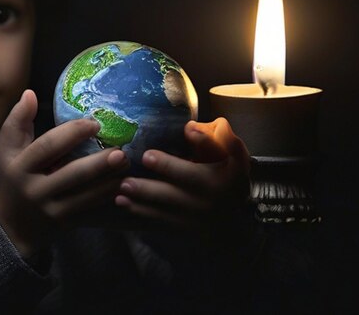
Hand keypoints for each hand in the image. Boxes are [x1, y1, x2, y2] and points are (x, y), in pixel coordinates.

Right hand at [0, 90, 128, 256]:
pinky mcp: (65, 223)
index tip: (95, 124)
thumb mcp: (7, 149)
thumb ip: (18, 120)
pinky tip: (123, 185)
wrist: (14, 226)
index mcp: (19, 167)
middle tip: (120, 151)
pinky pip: (91, 210)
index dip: (72, 133)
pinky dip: (108, 197)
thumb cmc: (14, 177)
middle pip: (72, 174)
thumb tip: (29, 93)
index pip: (48, 146)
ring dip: (110, 180)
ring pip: (86, 196)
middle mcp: (34, 190)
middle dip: (99, 163)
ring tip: (127, 164)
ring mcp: (51, 210)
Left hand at [114, 118, 249, 229]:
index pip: (191, 172)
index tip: (146, 155)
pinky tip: (126, 206)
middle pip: (173, 195)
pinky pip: (163, 223)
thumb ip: (217, 139)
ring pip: (165, 212)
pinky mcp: (187, 230)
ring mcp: (197, 219)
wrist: (239, 217)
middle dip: (147, 189)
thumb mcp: (234, 154)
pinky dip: (144, 215)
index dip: (168, 165)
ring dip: (140, 204)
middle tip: (124, 181)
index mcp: (218, 180)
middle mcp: (207, 202)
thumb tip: (189, 128)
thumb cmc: (231, 174)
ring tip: (119, 194)